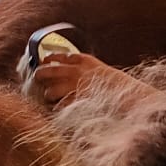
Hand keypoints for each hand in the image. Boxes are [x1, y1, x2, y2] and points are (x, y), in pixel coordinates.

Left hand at [26, 50, 143, 108]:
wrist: (127, 94)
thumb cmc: (116, 84)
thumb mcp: (100, 69)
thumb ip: (86, 68)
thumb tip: (72, 69)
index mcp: (83, 60)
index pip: (60, 56)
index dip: (50, 59)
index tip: (44, 60)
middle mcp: (76, 71)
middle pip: (48, 71)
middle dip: (40, 75)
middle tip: (38, 78)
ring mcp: (74, 87)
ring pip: (50, 91)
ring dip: (49, 95)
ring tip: (50, 97)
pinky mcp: (75, 102)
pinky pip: (60, 106)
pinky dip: (58, 107)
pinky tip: (59, 108)